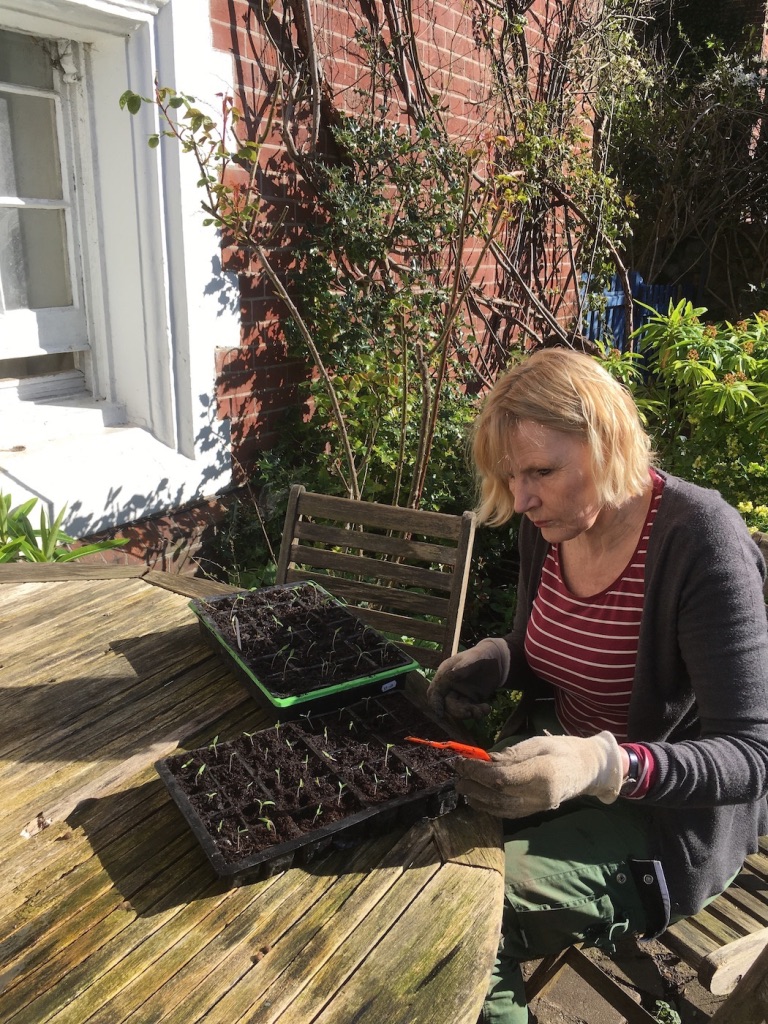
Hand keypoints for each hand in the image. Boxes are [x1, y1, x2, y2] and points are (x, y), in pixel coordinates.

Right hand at [426, 638, 509, 718]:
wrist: (496, 659)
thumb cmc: (481, 655)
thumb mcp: (473, 657)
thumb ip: (462, 666)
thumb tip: (450, 676)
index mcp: (445, 674)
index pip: (435, 691)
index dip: (435, 703)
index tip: (440, 714)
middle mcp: (451, 686)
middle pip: (447, 703)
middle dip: (457, 711)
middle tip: (469, 713)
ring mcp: (461, 694)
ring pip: (460, 709)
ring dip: (470, 713)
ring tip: (482, 710)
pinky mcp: (471, 699)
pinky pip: (471, 710)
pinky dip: (479, 713)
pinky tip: (487, 708)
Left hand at [455, 732, 623, 817]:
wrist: (588, 770)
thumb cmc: (564, 750)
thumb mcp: (539, 743)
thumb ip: (513, 754)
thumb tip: (487, 760)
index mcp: (543, 774)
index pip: (501, 778)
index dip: (477, 771)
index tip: (461, 761)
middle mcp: (540, 796)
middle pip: (498, 796)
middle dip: (473, 785)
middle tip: (456, 773)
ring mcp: (538, 807)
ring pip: (501, 808)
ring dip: (477, 799)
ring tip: (462, 785)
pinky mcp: (535, 812)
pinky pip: (508, 813)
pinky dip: (489, 807)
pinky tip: (477, 799)